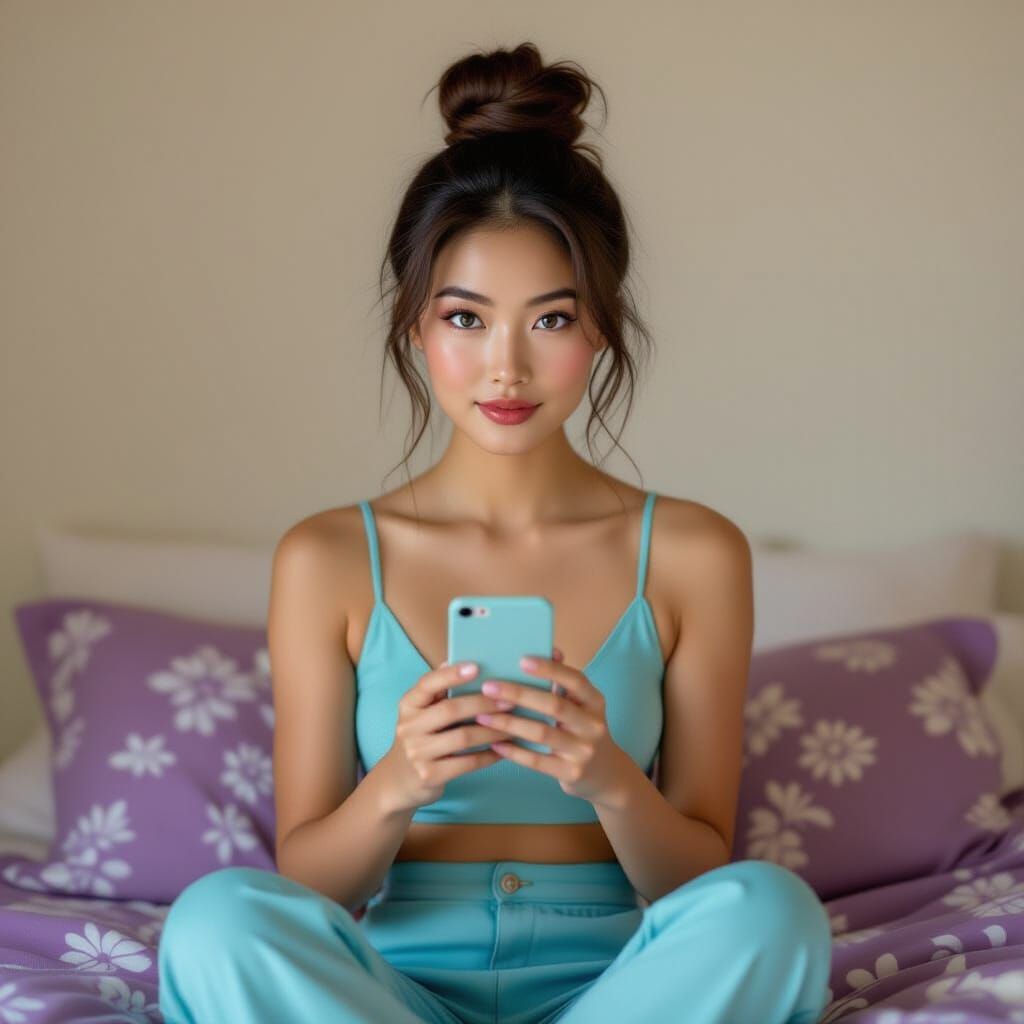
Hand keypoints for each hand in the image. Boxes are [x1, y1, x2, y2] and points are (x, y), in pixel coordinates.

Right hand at [380, 660, 515, 814]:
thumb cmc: (420, 737)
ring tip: (514, 725)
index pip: (427, 684)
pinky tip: (504, 749)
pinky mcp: (429, 776)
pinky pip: (467, 763)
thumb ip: (438, 691)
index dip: (451, 675)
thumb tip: (454, 661)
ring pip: (463, 737)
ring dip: (493, 730)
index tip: (476, 667)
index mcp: (408, 705)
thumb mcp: (421, 713)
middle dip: (484, 704)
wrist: (398, 781)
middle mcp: (408, 727)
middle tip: (511, 700)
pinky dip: (489, 755)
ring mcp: (417, 753)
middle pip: (451, 710)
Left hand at [474, 647, 630, 807]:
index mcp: (595, 702)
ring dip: (509, 724)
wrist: (606, 774)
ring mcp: (583, 751)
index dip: (550, 669)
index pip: (575, 680)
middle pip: (554, 706)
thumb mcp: (582, 705)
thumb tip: (551, 649)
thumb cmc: (583, 730)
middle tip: (488, 687)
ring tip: (482, 716)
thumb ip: (565, 681)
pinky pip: (537, 762)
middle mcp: (593, 725)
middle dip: (519, 694)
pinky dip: (514, 752)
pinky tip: (494, 744)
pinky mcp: (571, 773)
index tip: (521, 660)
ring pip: (541, 734)